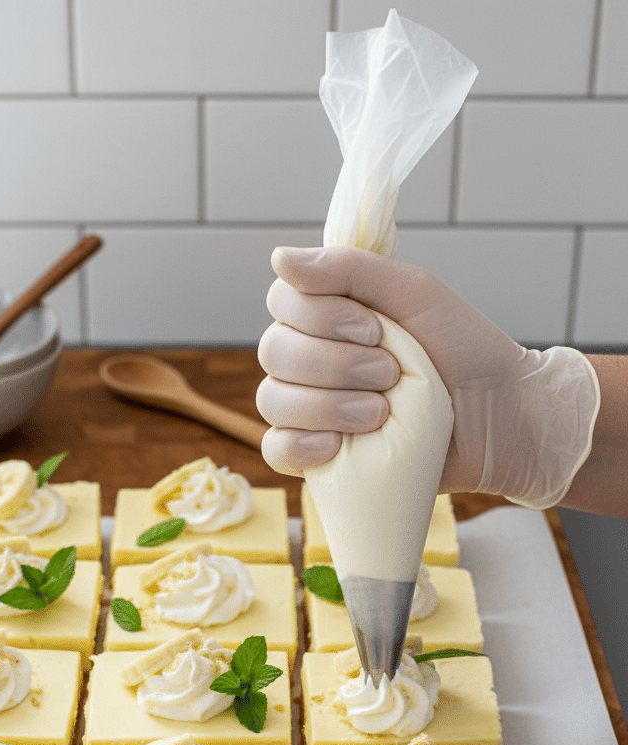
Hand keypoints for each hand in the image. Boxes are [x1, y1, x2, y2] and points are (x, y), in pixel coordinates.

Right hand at [257, 246, 598, 507]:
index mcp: (329, 315)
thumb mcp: (414, 293)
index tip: (375, 329)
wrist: (500, 417)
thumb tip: (279, 257)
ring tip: (381, 414)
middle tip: (390, 375)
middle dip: (335, 364)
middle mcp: (312, 358)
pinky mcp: (320, 457)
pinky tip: (337, 447)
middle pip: (274, 352)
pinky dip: (301, 446)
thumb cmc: (464, 350)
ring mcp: (312, 409)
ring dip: (328, 405)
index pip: (282, 303)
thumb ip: (348, 269)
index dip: (320, 317)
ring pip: (274, 401)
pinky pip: (277, 449)